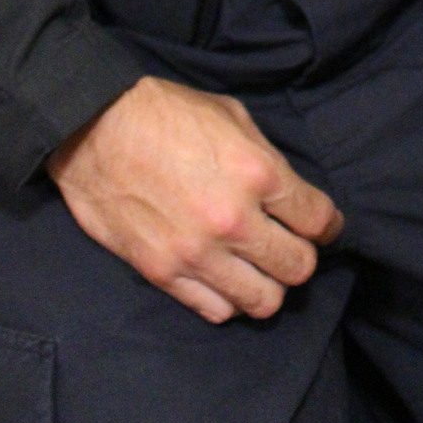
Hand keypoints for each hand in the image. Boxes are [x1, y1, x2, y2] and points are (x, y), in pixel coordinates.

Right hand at [48, 76, 343, 322]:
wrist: (93, 128)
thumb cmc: (165, 113)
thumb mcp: (230, 115)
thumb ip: (265, 157)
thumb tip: (288, 193)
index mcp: (257, 172)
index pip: (319, 220)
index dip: (329, 226)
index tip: (323, 226)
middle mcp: (234, 219)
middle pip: (298, 267)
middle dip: (302, 256)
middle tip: (289, 245)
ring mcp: (198, 253)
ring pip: (264, 301)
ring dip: (268, 285)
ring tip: (258, 268)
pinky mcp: (164, 274)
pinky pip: (217, 310)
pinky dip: (229, 299)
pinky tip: (226, 278)